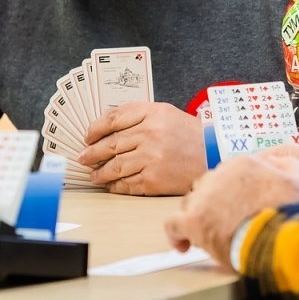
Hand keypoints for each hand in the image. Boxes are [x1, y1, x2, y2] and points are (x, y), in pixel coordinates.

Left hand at [80, 102, 205, 195]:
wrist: (214, 156)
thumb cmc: (189, 135)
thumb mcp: (165, 114)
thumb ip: (138, 116)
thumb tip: (106, 129)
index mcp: (152, 114)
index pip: (113, 119)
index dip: (95, 129)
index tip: (88, 137)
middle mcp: (150, 135)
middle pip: (110, 144)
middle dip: (92, 153)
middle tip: (83, 158)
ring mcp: (151, 159)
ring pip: (115, 166)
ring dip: (100, 172)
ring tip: (94, 175)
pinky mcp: (154, 180)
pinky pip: (126, 184)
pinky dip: (115, 185)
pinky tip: (111, 185)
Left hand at [164, 152, 298, 266]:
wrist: (279, 236)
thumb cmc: (290, 212)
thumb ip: (289, 165)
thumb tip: (281, 162)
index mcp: (241, 164)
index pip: (229, 175)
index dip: (234, 192)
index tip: (241, 205)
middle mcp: (217, 176)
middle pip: (208, 188)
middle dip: (215, 204)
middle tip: (229, 221)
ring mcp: (202, 199)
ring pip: (192, 205)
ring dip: (200, 218)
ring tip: (212, 234)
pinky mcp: (193, 222)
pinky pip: (174, 226)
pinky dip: (177, 236)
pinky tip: (183, 245)